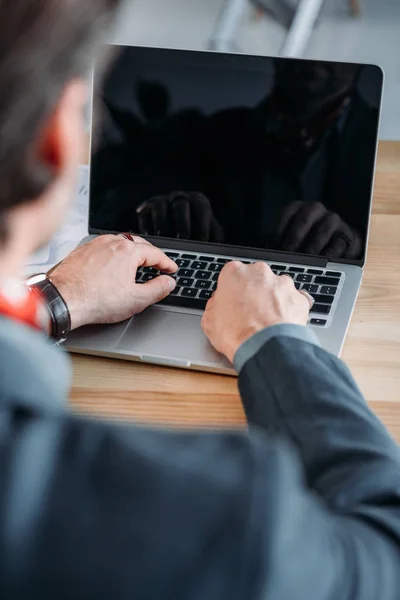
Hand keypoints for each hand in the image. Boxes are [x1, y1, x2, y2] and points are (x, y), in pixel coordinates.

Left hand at [49, 235, 176, 329]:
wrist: (62, 300)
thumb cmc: (94, 300)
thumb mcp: (136, 299)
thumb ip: (157, 289)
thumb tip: (168, 282)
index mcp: (127, 251)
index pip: (155, 254)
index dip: (167, 263)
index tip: (171, 269)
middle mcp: (111, 242)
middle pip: (138, 245)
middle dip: (150, 255)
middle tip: (158, 265)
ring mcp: (94, 245)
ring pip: (119, 244)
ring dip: (131, 253)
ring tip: (137, 265)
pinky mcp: (82, 251)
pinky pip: (104, 248)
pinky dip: (114, 255)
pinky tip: (113, 266)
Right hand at [136, 191, 223, 241]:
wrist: (170, 222)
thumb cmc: (195, 230)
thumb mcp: (208, 230)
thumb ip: (215, 236)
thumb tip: (220, 247)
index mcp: (197, 201)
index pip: (201, 208)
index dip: (203, 224)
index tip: (203, 240)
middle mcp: (179, 197)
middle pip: (181, 203)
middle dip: (183, 222)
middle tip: (183, 238)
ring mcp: (162, 200)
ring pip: (160, 206)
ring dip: (162, 222)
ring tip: (163, 237)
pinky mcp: (146, 207)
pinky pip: (145, 213)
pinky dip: (146, 224)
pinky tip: (149, 236)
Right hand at [201, 262, 310, 362]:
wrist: (264, 347)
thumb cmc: (237, 334)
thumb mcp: (209, 321)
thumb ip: (215, 305)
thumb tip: (217, 305)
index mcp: (234, 274)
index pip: (232, 275)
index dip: (232, 290)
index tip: (232, 301)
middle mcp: (259, 273)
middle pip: (256, 278)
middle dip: (254, 292)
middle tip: (250, 312)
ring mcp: (282, 283)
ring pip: (276, 288)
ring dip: (273, 300)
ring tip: (267, 321)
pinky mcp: (298, 297)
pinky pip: (294, 301)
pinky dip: (289, 310)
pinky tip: (282, 324)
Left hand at [276, 201, 361, 258]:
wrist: (338, 242)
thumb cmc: (309, 240)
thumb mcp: (294, 237)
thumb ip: (282, 242)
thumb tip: (269, 254)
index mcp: (300, 208)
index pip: (288, 214)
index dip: (279, 230)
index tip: (274, 246)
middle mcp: (316, 209)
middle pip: (304, 220)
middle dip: (294, 239)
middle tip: (288, 255)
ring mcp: (332, 219)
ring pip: (321, 231)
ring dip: (311, 247)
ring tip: (304, 261)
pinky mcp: (346, 233)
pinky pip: (337, 244)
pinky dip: (327, 255)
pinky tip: (321, 264)